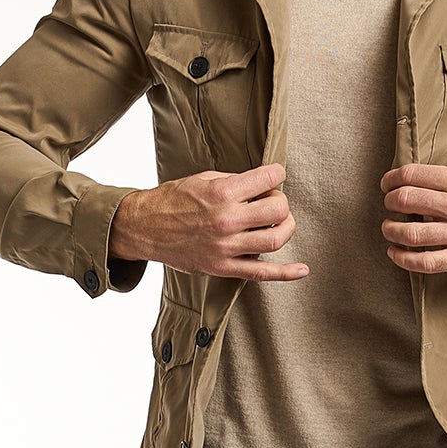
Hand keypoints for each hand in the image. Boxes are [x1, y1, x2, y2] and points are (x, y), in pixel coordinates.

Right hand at [111, 163, 308, 279]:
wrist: (144, 228)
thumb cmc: (172, 200)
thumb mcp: (203, 179)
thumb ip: (235, 183)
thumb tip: (262, 186)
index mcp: (222, 193)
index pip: (268, 179)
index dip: (277, 174)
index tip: (275, 175)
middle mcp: (226, 220)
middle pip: (277, 210)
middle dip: (282, 202)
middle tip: (273, 201)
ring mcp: (225, 247)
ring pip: (275, 239)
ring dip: (286, 228)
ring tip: (280, 223)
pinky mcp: (223, 267)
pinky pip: (261, 273)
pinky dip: (285, 273)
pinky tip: (301, 269)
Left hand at [379, 166, 446, 271]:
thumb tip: (414, 181)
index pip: (413, 175)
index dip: (391, 179)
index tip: (386, 184)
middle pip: (406, 200)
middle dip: (390, 202)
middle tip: (389, 205)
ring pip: (411, 234)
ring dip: (391, 231)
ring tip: (389, 229)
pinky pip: (426, 262)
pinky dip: (403, 259)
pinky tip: (395, 253)